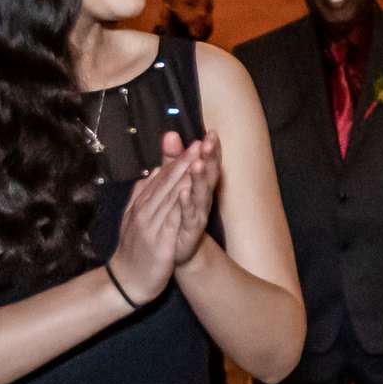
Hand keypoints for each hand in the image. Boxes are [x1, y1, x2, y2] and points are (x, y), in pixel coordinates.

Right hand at [110, 143, 201, 303]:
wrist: (126, 282)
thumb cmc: (135, 251)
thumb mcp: (135, 218)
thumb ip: (142, 194)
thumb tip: (151, 172)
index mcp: (141, 204)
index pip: (162, 178)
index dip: (179, 160)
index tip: (195, 143)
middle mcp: (145, 211)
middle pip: (167, 182)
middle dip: (185, 161)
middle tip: (201, 142)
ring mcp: (151, 225)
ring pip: (170, 196)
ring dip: (185, 176)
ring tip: (200, 158)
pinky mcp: (159, 242)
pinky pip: (170, 220)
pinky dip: (180, 204)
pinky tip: (189, 191)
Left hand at [156, 129, 220, 266]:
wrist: (171, 251)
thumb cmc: (174, 215)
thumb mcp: (171, 182)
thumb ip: (172, 160)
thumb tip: (171, 134)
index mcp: (197, 186)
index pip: (205, 164)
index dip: (209, 150)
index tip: (211, 132)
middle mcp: (201, 199)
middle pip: (207, 175)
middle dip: (209, 158)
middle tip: (211, 141)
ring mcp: (196, 215)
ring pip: (199, 194)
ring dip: (198, 179)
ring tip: (198, 163)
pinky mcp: (188, 231)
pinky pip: (187, 216)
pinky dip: (186, 204)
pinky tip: (184, 193)